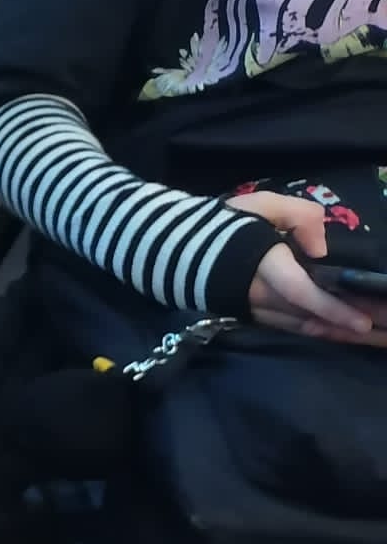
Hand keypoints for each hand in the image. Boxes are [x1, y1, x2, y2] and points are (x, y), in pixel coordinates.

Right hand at [225, 191, 386, 343]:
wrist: (176, 248)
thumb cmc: (225, 224)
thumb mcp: (264, 205)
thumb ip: (299, 216)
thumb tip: (321, 248)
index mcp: (264, 265)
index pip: (300, 293)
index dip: (331, 309)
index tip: (362, 323)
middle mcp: (258, 295)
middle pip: (307, 318)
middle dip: (346, 327)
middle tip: (383, 335)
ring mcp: (253, 308)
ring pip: (299, 326)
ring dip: (334, 334)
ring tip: (369, 338)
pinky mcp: (250, 313)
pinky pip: (287, 326)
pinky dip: (315, 331)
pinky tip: (337, 333)